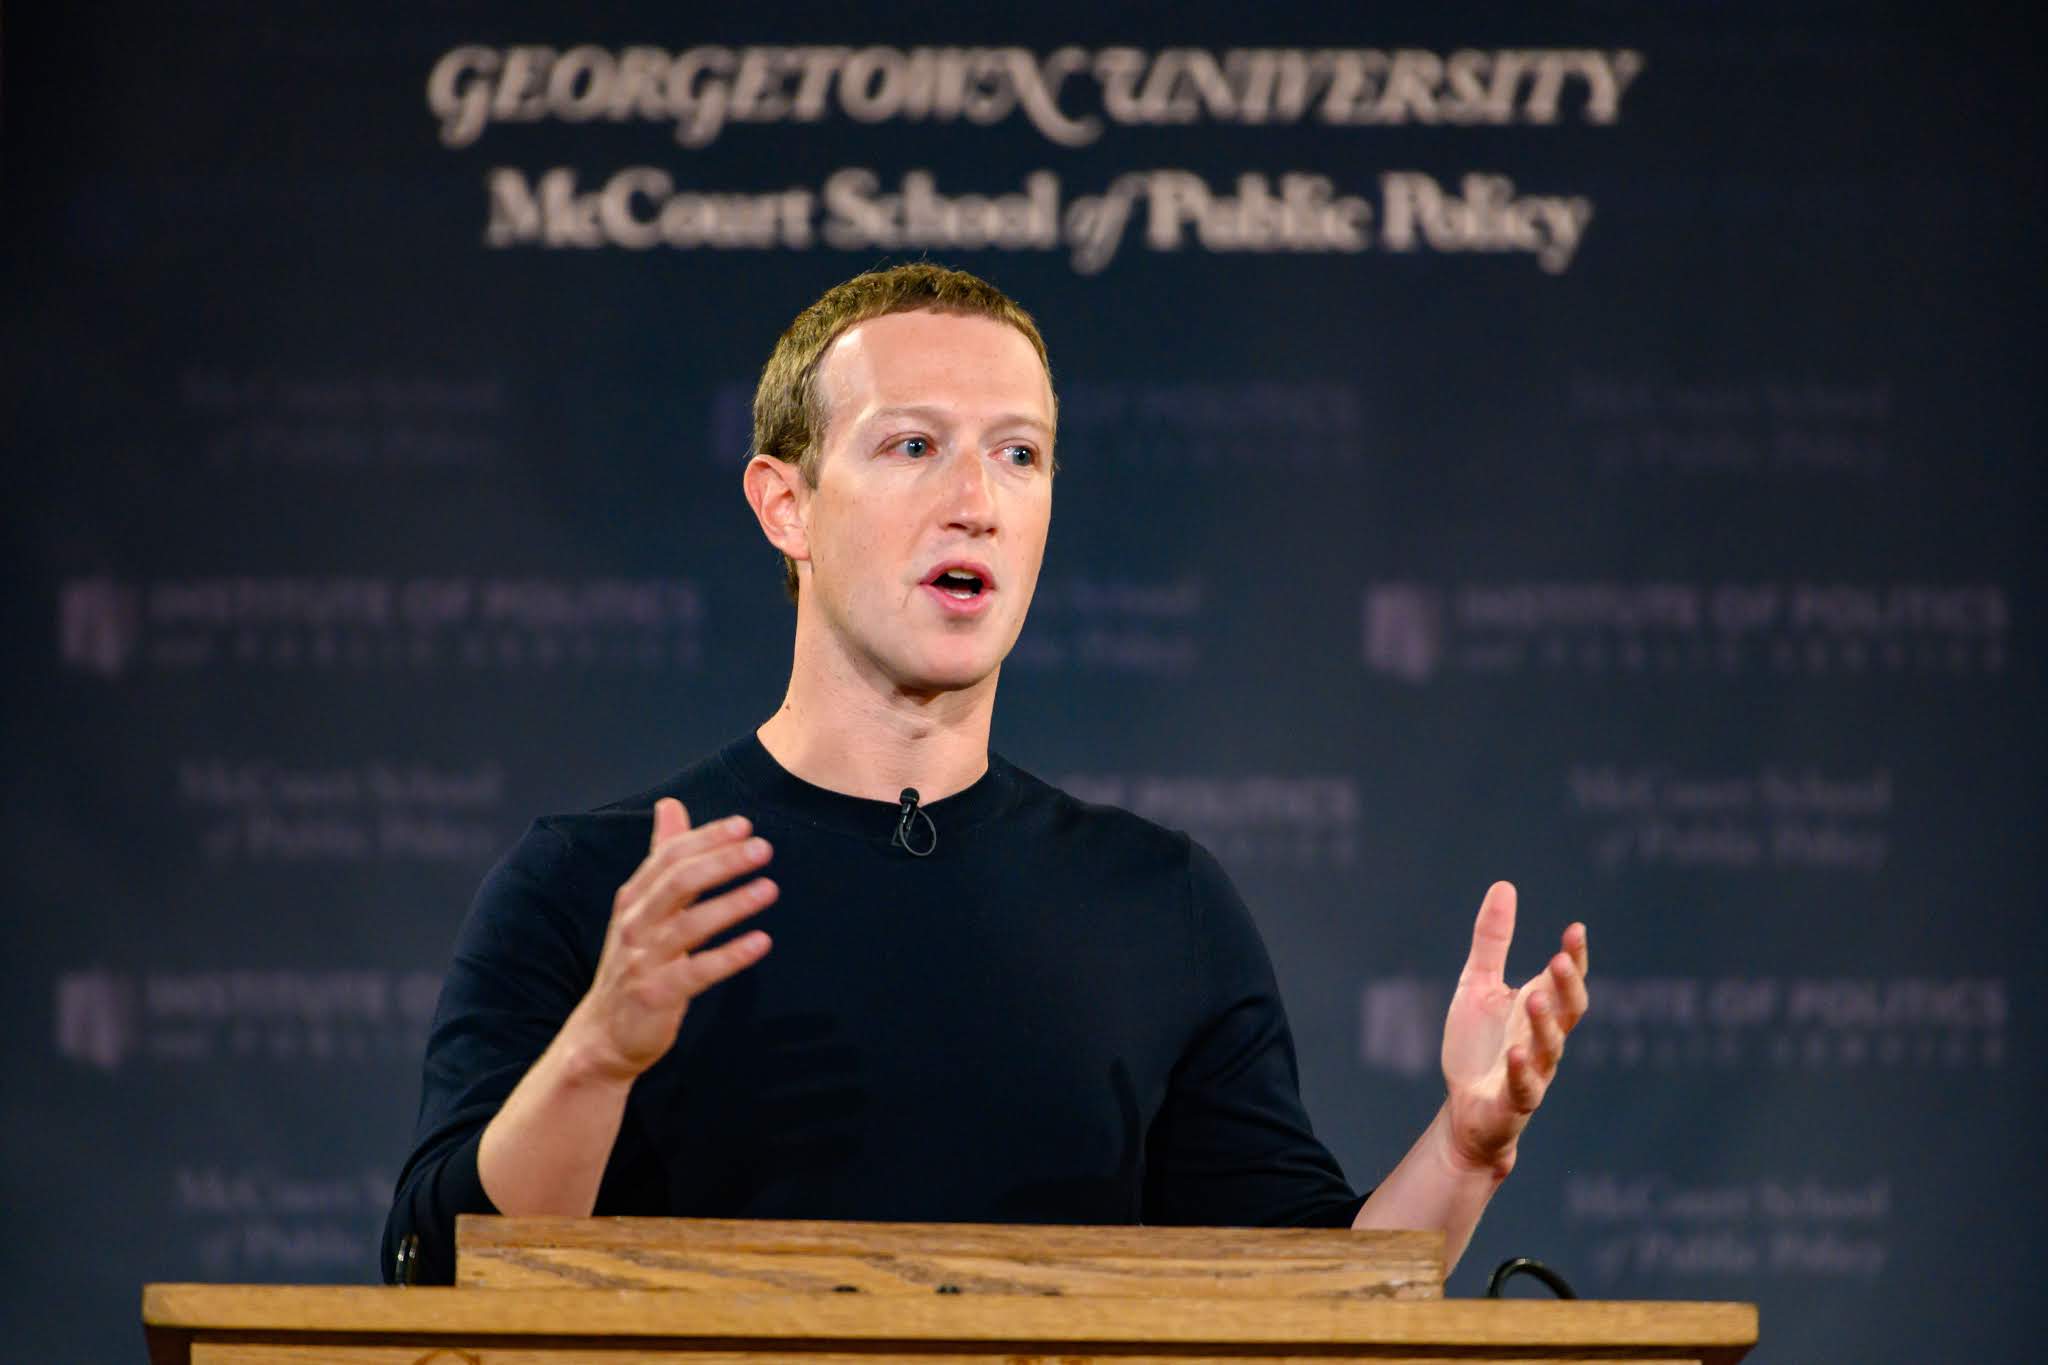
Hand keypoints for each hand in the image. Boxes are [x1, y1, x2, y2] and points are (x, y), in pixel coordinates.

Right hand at [567, 798, 776, 1083]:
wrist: (604, 1034)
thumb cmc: (635, 962)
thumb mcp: (643, 905)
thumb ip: (662, 856)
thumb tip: (671, 804)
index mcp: (634, 897)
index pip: (669, 857)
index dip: (706, 838)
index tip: (744, 824)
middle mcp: (635, 923)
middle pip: (678, 882)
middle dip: (722, 862)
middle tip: (763, 849)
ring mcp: (644, 959)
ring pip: (690, 924)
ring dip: (733, 903)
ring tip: (769, 888)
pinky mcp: (657, 994)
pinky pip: (698, 971)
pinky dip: (731, 955)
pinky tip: (762, 941)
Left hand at [1438, 881, 1588, 1176]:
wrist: (1466, 1111)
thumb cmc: (1478, 1047)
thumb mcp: (1478, 985)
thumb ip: (1492, 941)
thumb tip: (1504, 885)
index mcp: (1538, 1008)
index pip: (1566, 981)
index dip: (1575, 958)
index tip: (1576, 929)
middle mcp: (1543, 1038)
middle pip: (1568, 1012)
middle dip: (1566, 987)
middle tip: (1559, 960)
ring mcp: (1533, 1071)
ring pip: (1549, 1048)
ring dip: (1545, 1024)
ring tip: (1533, 997)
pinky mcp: (1515, 1101)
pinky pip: (1525, 1087)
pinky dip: (1522, 1070)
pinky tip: (1515, 1053)